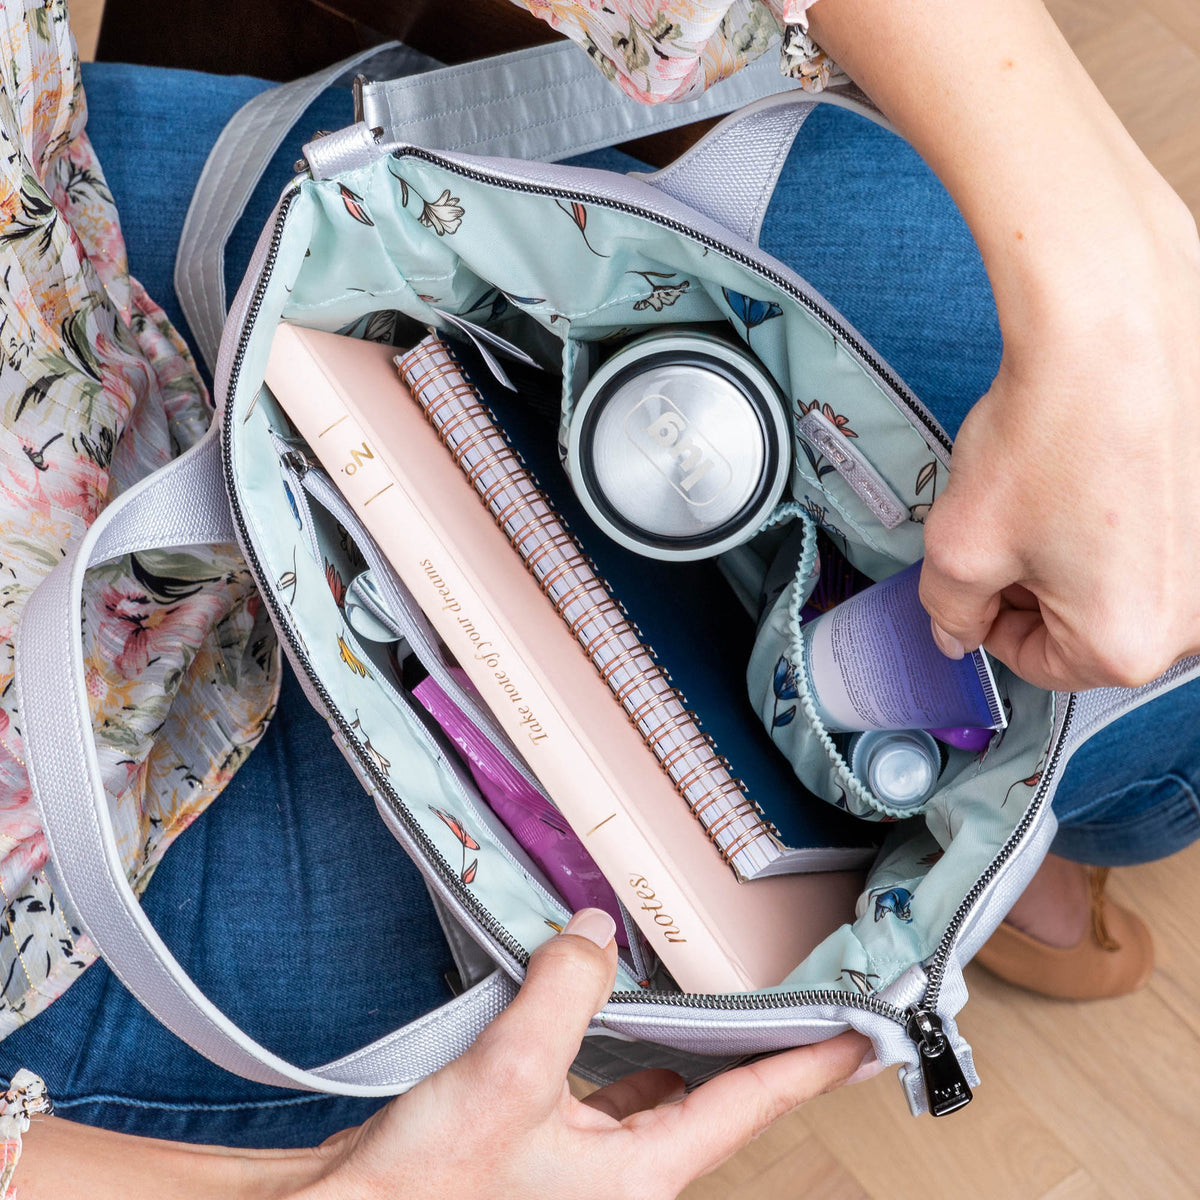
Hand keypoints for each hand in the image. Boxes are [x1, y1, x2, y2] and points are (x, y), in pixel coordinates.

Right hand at [304, 909, 871, 1199]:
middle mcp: (624, 1168)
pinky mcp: (544, 1133)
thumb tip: (596, 930)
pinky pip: (601, 1074)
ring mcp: (584, 1155)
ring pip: (653, 1081)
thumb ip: (564, 991)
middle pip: (712, 1092)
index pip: (749, 1105)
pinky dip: (609, 1032)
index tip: (862, 1034)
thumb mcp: (511, 1075)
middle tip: (794, 993)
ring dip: (677, 1034)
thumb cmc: (429, 1189)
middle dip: (750, 1043)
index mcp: (640, 1171)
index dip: (810, 1064)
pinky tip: (601, 996)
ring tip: (708, 984)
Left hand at [807, 0, 1199, 692]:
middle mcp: (1195, 617)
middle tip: (1002, 527)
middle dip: (1031, 586)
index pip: (1035, 665)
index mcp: (1129, 644)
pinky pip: (1152, 539)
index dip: (987, 621)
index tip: (971, 579)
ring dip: (1069, 552)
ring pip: (1117, 581)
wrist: (1113, 329)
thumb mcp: (959, 546)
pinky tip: (1086, 472)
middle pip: (1084, 626)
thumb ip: (949, 611)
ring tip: (1045, 490)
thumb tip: (957, 636)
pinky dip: (1112, 517)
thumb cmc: (1044, 436)